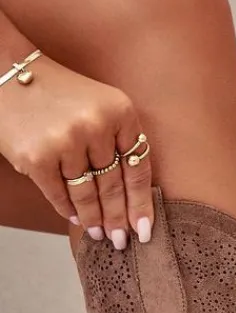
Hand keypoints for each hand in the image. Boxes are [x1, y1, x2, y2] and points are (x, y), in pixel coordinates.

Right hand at [0, 56, 152, 248]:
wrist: (7, 71)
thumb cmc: (59, 93)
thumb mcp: (100, 105)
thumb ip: (117, 142)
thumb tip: (130, 198)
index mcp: (120, 111)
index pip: (138, 168)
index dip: (142, 204)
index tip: (145, 229)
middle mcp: (96, 125)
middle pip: (113, 186)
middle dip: (119, 219)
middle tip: (121, 240)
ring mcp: (66, 141)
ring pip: (87, 194)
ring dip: (94, 219)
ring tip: (100, 234)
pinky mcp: (38, 157)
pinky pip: (58, 194)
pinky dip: (67, 209)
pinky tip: (75, 218)